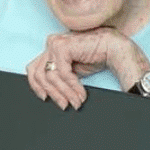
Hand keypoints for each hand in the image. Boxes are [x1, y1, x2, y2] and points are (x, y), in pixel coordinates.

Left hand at [26, 28, 149, 109]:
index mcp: (51, 49)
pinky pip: (62, 73)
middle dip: (53, 93)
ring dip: (65, 93)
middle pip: (38, 74)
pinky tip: (81, 93)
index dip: (37, 87)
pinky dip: (72, 86)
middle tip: (65, 105)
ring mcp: (55, 44)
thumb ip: (58, 76)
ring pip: (49, 77)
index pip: (34, 69)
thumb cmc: (97, 58)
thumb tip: (47, 92)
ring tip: (76, 101)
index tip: (46, 99)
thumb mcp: (72, 71)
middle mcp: (51, 44)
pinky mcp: (62, 47)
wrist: (115, 49)